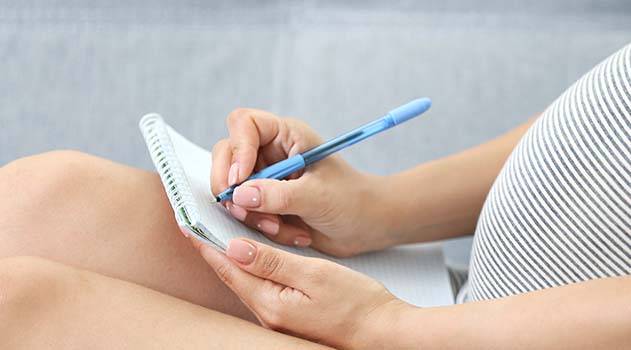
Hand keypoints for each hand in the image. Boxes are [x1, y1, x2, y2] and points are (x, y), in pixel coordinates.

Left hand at [192, 236, 411, 348]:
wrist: (384, 332)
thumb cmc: (358, 305)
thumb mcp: (315, 275)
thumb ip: (273, 262)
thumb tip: (234, 248)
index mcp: (270, 303)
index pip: (228, 267)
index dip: (206, 243)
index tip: (187, 222)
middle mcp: (268, 315)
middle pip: (231, 276)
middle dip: (211, 249)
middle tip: (194, 223)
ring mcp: (278, 318)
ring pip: (244, 282)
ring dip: (229, 258)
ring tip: (214, 234)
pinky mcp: (289, 316)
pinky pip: (259, 288)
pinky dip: (249, 268)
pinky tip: (249, 256)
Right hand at [210, 108, 396, 256]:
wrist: (366, 226)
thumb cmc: (352, 201)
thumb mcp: (318, 197)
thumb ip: (280, 195)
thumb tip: (239, 195)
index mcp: (287, 135)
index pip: (244, 123)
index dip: (237, 149)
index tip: (241, 179)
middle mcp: (271, 152)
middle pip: (226, 155)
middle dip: (232, 188)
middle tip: (243, 212)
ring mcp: (264, 178)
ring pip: (231, 189)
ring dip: (250, 214)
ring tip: (280, 227)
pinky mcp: (264, 202)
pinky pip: (244, 213)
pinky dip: (260, 227)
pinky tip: (290, 233)